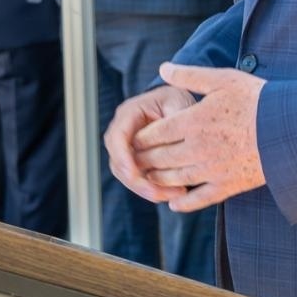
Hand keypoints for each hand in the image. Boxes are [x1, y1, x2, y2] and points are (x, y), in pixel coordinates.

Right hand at [105, 84, 197, 204]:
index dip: (123, 157)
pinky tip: (172, 193)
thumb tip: (170, 139)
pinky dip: (152, 189)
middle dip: (136, 181)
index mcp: (129, 113)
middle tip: (158, 194)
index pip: (117, 137)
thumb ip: (174, 118)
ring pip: (126, 175)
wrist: (177, 104)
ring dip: (146, 189)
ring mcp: (126, 148)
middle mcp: (123, 131)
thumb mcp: (179, 103)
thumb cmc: (177, 101)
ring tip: (173, 195)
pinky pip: (138, 179)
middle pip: (118, 161)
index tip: (135, 174)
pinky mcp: (135, 161)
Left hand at [129, 63, 267, 211]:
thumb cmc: (258, 99)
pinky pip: (199, 198)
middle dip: (143, 159)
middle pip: (159, 158)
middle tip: (133, 160)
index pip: (155, 133)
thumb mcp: (223, 79)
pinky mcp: (228, 185)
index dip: (141, 137)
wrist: (290, 129)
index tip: (134, 137)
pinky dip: (183, 203)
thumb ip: (190, 75)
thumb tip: (163, 68)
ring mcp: (212, 170)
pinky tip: (174, 203)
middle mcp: (197, 148)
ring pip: (174, 179)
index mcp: (193, 121)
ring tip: (148, 178)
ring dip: (157, 180)